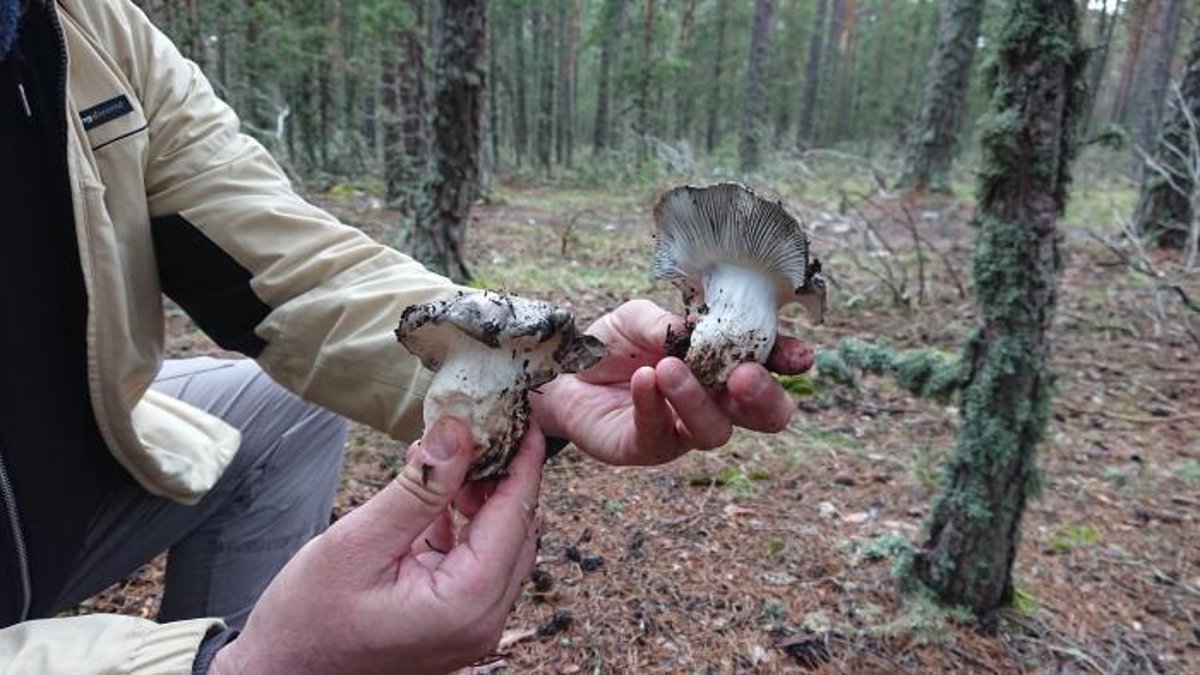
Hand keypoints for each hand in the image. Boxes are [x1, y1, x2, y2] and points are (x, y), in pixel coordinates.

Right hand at [211, 418, 543, 674]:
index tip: (528, 416)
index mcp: (467, 603)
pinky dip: (462, 527)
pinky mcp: (455, 624)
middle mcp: (482, 621)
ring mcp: (471, 627)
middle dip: (503, 475)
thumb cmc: (306, 621)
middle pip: (517, 530)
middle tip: (480, 427)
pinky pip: (476, 564)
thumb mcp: (359, 542)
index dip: (525, 460)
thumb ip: (418, 487)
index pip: (517, 514)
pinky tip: (434, 498)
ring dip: (480, 499)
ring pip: (500, 545)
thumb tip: (461, 431)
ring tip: (446, 458)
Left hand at [532, 299, 813, 465]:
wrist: (561, 374)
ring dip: (697, 399)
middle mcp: (714, 401)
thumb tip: (692, 329)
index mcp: (723, 364)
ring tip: (669, 369)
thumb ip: (667, 323)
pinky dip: (653, 405)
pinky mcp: (648, 447)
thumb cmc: (612, 345)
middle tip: (745, 375)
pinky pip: (660, 433)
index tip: (799, 356)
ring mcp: (684, 430)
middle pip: (762, 416)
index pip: (768, 365)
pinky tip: (643, 380)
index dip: (787, 361)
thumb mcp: (638, 319)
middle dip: (763, 397)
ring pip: (714, 431)